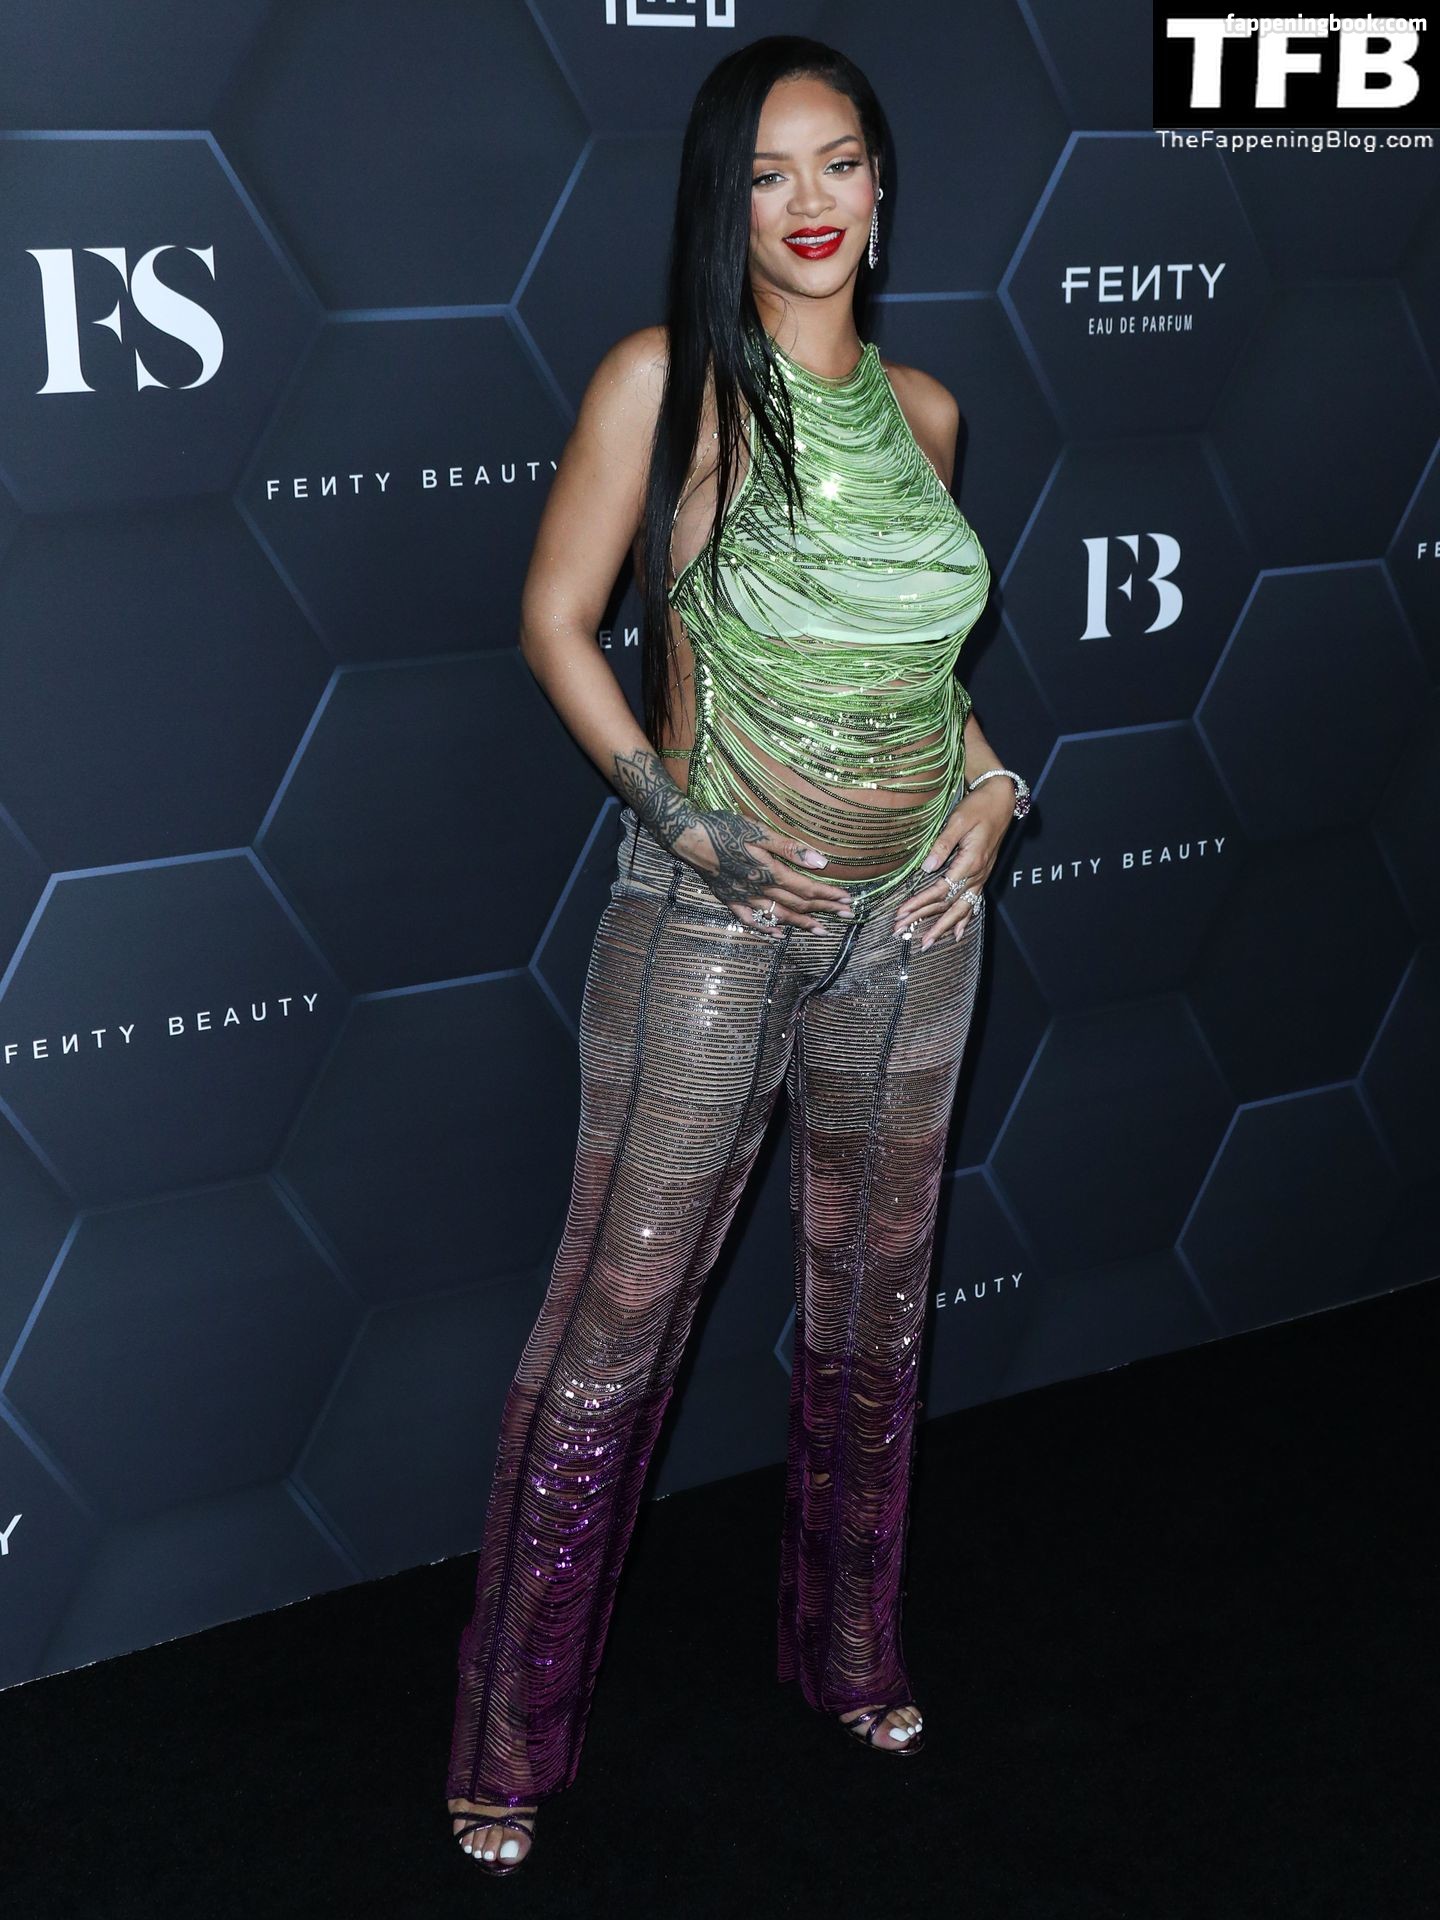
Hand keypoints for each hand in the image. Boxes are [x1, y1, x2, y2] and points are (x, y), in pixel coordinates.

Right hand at [672, 808, 853, 933]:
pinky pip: (750, 920)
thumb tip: (822, 862)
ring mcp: (743, 898)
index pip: (807, 889)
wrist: (688, 838)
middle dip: (824, 910)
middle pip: (798, 904)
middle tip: (846, 916)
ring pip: (778, 915)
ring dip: (802, 924)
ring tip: (821, 930)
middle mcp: (759, 890)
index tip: (847, 899)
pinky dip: (766, 929)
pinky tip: (778, 934)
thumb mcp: (760, 832)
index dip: (828, 895)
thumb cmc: (725, 829)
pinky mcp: (729, 899)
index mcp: (770, 872)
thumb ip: (791, 849)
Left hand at [889, 784, 1010, 948]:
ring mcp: (981, 877)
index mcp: (970, 862)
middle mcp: (977, 874)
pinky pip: (972, 903)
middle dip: (927, 923)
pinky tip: (956, 935)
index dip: (919, 903)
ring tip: (926, 943)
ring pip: (961, 909)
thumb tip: (927, 867)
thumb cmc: (978, 807)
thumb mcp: (958, 820)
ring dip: (942, 927)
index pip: (940, 889)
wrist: (1001, 800)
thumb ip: (943, 844)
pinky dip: (964, 920)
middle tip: (904, 934)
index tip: (901, 913)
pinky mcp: (981, 875)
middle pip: (950, 906)